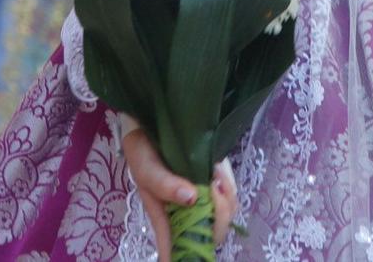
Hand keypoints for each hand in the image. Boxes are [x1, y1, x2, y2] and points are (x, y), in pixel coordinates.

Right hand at [122, 125, 237, 259]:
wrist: (155, 123)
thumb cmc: (143, 150)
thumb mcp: (145, 165)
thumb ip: (162, 183)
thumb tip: (191, 198)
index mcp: (165, 216)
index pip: (175, 245)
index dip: (182, 256)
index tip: (191, 260)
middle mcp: (185, 212)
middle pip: (209, 233)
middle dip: (219, 217)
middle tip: (214, 189)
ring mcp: (202, 198)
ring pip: (223, 216)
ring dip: (225, 200)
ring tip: (216, 180)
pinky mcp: (214, 183)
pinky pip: (230, 195)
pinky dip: (229, 186)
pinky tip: (219, 175)